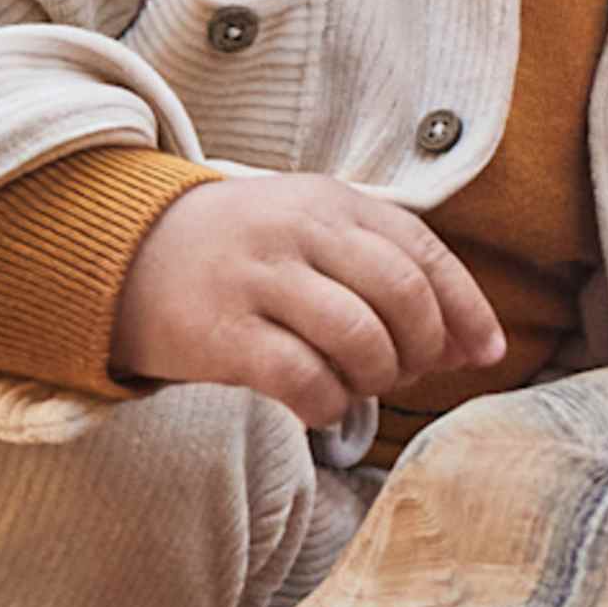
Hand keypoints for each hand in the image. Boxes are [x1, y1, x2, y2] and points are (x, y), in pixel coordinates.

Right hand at [110, 174, 505, 430]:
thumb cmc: (240, 253)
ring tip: (359, 385)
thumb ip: (386, 269)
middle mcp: (298, 230)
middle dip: (423, 349)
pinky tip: (318, 406)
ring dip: (377, 378)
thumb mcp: (311, 230)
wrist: (122, 253)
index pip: (424, 253)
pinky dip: (328, 405)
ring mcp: (257, 279)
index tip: (485, 353)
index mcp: (331, 200)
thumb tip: (475, 344)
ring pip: (359, 338)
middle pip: (402, 296)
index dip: (467, 309)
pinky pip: (303, 379)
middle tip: (407, 373)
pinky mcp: (220, 332)